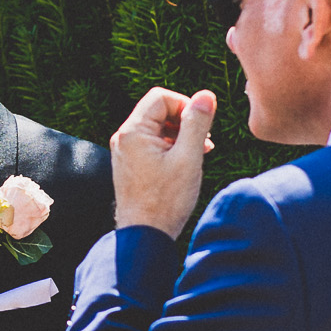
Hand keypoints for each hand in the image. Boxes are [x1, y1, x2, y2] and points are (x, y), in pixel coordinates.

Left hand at [111, 86, 216, 238]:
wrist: (144, 235)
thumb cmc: (166, 200)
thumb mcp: (189, 157)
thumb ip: (197, 123)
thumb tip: (206, 95)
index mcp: (133, 132)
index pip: (161, 97)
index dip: (186, 106)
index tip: (202, 127)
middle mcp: (124, 138)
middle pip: (159, 111)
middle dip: (185, 121)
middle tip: (205, 143)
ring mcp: (125, 151)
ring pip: (158, 128)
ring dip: (181, 135)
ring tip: (200, 153)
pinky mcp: (130, 164)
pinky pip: (153, 144)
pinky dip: (171, 147)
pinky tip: (186, 163)